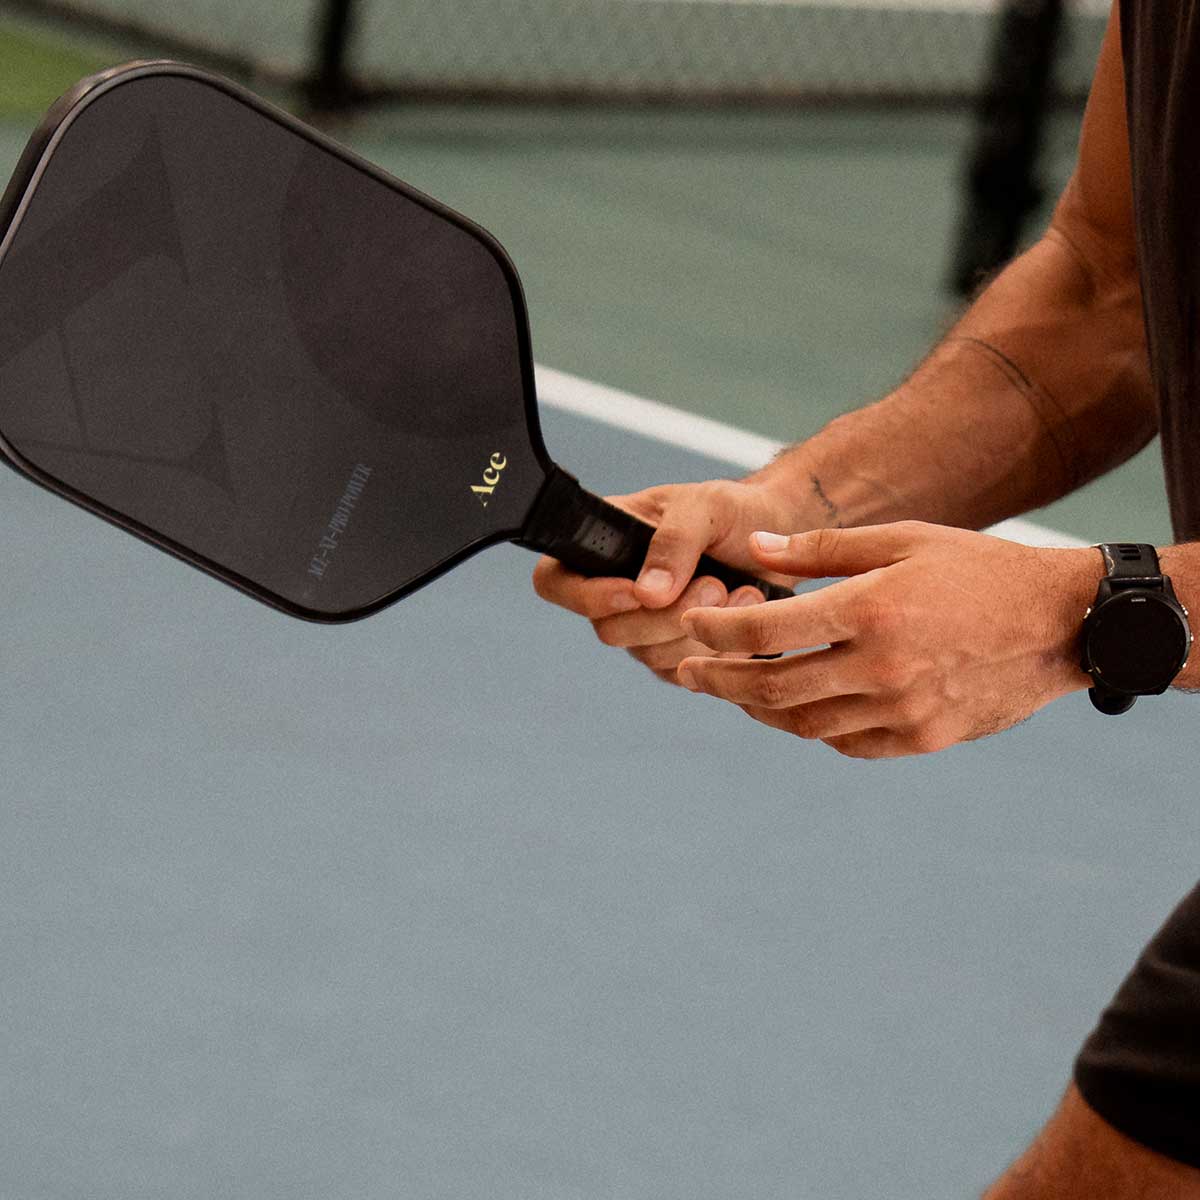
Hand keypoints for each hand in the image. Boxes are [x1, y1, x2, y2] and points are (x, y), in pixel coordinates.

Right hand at [531, 478, 798, 682]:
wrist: (775, 537)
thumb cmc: (732, 512)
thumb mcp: (704, 507)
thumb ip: (673, 542)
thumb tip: (646, 594)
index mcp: (601, 546)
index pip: (554, 582)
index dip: (586, 596)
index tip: (637, 590)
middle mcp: (612, 592)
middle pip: (610, 630)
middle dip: (667, 615)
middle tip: (714, 584)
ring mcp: (642, 629)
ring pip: (651, 655)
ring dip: (702, 629)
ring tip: (742, 592)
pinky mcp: (675, 656)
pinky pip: (685, 671)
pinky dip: (721, 649)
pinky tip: (744, 614)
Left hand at [675, 521, 1099, 757]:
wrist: (1062, 623)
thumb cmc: (977, 570)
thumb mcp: (902, 540)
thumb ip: (822, 550)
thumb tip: (757, 550)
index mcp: (871, 610)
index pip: (765, 631)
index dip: (715, 630)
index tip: (691, 626)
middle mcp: (882, 667)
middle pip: (773, 688)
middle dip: (719, 681)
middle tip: (688, 671)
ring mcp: (903, 710)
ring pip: (805, 724)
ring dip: (759, 709)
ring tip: (736, 690)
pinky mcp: (924, 738)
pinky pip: (848, 744)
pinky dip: (814, 728)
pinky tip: (800, 708)